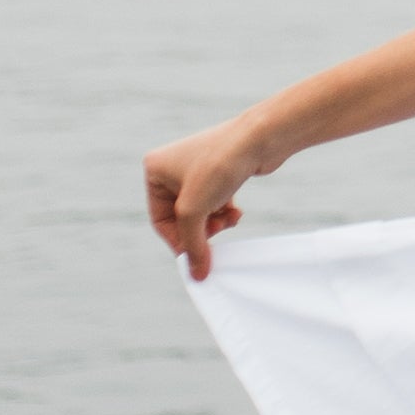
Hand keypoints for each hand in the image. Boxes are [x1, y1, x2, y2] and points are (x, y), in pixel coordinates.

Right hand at [146, 126, 266, 280]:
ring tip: (230, 220)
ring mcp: (196, 169)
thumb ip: (192, 245)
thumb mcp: (195, 210)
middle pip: (181, 218)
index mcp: (155, 170)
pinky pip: (214, 203)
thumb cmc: (220, 166)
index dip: (179, 242)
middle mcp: (172, 167)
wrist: (260, 139)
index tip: (198, 257)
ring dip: (214, 223)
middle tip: (217, 237)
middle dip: (200, 231)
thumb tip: (197, 275)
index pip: (160, 220)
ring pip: (200, 212)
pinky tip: (236, 212)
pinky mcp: (218, 171)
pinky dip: (224, 212)